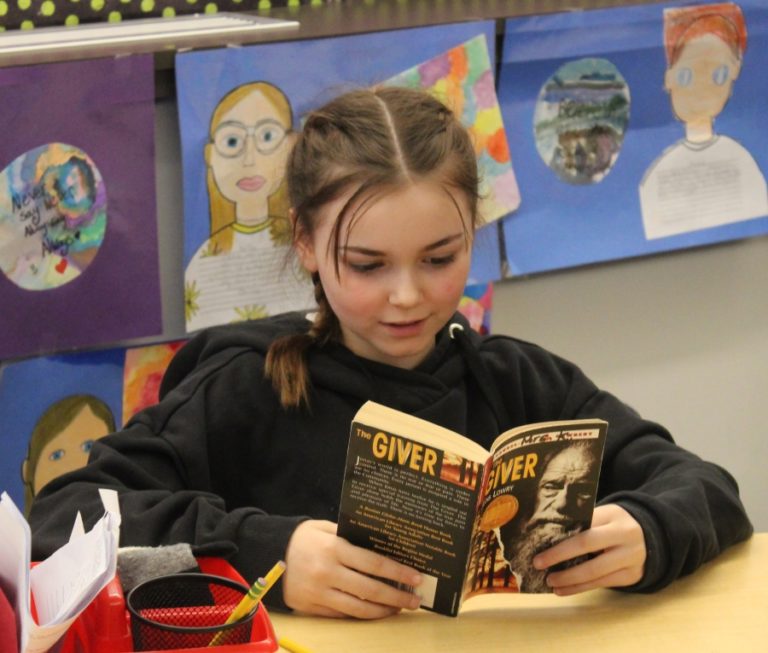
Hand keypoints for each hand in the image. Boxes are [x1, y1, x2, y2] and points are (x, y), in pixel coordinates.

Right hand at [283, 520, 422, 618]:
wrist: (268, 553)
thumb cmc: (302, 537)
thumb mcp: (326, 527)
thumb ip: (351, 536)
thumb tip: (382, 546)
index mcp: (334, 548)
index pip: (375, 564)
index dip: (399, 573)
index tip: (416, 577)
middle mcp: (327, 572)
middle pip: (371, 590)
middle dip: (397, 596)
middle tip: (415, 599)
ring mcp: (319, 593)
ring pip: (358, 608)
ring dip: (383, 611)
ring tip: (399, 609)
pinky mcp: (311, 607)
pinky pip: (342, 615)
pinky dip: (361, 615)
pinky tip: (375, 612)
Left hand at [531, 504, 645, 595]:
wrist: (649, 538)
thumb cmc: (614, 525)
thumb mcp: (603, 516)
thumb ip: (582, 523)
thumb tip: (548, 537)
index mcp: (613, 515)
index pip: (582, 523)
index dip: (560, 535)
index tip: (539, 545)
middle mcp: (624, 535)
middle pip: (586, 545)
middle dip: (559, 556)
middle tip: (538, 563)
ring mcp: (630, 557)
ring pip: (594, 571)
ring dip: (568, 578)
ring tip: (550, 581)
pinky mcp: (631, 576)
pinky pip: (602, 584)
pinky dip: (580, 588)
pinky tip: (564, 590)